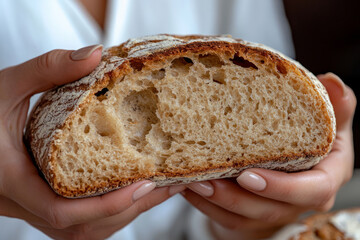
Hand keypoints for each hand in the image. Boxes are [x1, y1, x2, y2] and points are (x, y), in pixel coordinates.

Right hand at [0, 45, 183, 239]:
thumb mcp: (5, 86)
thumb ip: (47, 69)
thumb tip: (95, 54)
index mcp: (11, 180)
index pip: (63, 211)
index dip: (107, 204)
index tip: (146, 184)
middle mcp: (19, 204)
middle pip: (82, 227)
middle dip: (128, 210)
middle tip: (166, 186)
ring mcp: (27, 208)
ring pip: (81, 231)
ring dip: (120, 214)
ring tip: (155, 190)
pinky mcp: (34, 203)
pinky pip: (75, 222)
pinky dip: (104, 212)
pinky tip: (126, 191)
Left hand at [183, 73, 356, 239]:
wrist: (289, 164)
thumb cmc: (307, 140)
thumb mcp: (325, 123)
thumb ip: (334, 107)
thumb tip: (332, 81)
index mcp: (325, 176)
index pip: (313, 190)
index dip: (281, 187)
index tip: (247, 175)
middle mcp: (299, 199)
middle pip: (270, 209)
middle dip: (234, 197)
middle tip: (204, 179)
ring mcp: (273, 211)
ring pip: (243, 217)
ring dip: (213, 201)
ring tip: (188, 182)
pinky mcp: (251, 216)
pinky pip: (226, 219)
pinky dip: (205, 205)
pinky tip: (186, 187)